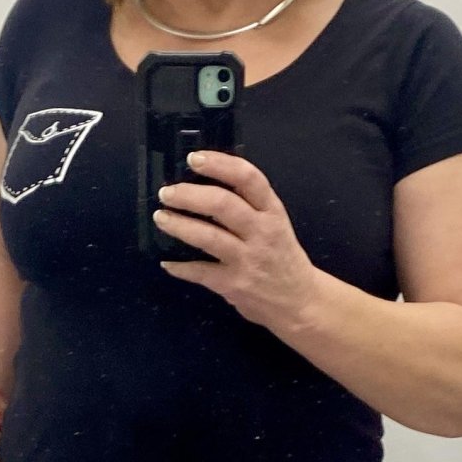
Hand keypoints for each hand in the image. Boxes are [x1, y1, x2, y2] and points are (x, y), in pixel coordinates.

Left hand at [154, 150, 320, 331]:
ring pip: (207, 237)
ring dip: (179, 225)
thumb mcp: (275, 225)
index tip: (194, 159)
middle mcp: (262, 232)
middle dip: (189, 195)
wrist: (300, 302)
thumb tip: (204, 186)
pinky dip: (180, 267)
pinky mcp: (234, 285)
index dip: (219, 164)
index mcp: (272, 212)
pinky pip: (200, 272)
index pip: (248, 178)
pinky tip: (167, 262)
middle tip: (167, 193)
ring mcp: (248, 260)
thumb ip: (249, 207)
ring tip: (160, 217)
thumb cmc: (282, 258)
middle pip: (222, 204)